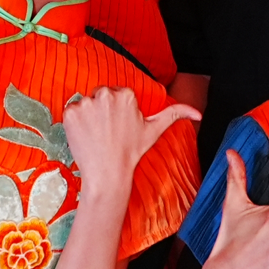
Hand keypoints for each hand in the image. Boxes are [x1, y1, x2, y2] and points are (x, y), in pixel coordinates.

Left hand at [63, 86, 200, 194]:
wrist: (108, 173)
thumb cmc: (131, 152)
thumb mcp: (154, 130)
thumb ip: (175, 114)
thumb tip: (198, 113)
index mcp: (126, 95)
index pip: (116, 94)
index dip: (116, 111)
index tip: (118, 127)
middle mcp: (105, 94)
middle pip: (99, 95)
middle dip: (101, 110)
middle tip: (106, 132)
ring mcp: (86, 103)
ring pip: (85, 103)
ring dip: (88, 116)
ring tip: (96, 135)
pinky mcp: (70, 113)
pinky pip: (71, 110)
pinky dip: (75, 122)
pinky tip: (84, 135)